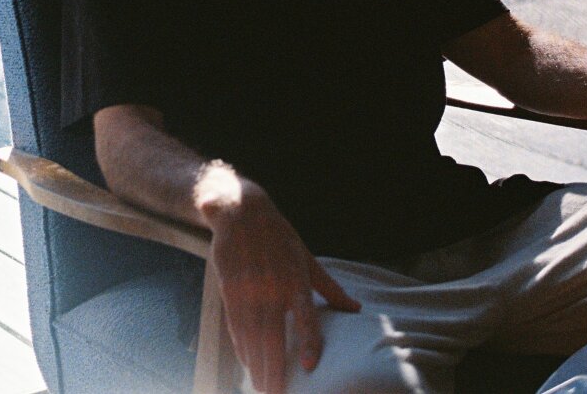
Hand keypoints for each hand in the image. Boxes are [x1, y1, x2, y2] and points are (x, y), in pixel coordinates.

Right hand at [204, 183, 359, 393]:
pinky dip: (241, 347)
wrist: (240, 210)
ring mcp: (248, 288)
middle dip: (273, 368)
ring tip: (262, 387)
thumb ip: (330, 287)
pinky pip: (235, 325)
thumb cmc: (279, 236)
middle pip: (272, 335)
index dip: (306, 341)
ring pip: (251, 335)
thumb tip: (356, 309)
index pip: (304, 315)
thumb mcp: (307, 257)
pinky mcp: (229, 288)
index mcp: (295, 278)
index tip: (307, 367)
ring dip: (256, 364)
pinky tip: (246, 363)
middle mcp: (272, 286)